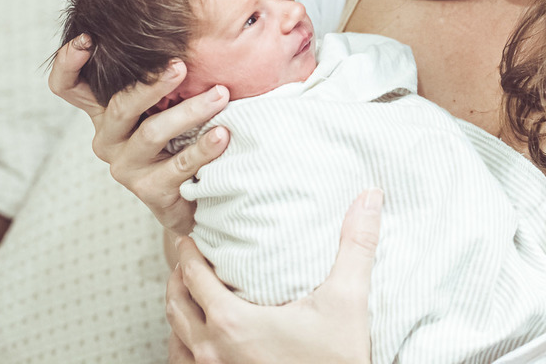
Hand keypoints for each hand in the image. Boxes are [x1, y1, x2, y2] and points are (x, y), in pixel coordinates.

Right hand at [48, 34, 230, 234]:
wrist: (193, 195)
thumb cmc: (182, 137)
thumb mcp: (168, 102)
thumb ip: (168, 73)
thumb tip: (193, 21)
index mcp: (106, 112)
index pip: (68, 86)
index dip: (68, 62)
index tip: (88, 38)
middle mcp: (108, 138)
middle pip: (120, 106)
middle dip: (152, 84)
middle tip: (182, 65)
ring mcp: (126, 165)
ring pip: (152, 133)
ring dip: (191, 111)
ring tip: (221, 95)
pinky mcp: (149, 190)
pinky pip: (178, 165)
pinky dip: (203, 147)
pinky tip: (223, 134)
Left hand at [166, 189, 382, 363]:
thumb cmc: (337, 359)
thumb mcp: (348, 299)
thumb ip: (356, 245)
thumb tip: (370, 197)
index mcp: (233, 322)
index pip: (193, 277)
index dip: (188, 253)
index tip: (190, 237)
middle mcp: (214, 350)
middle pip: (176, 304)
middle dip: (178, 278)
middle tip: (187, 258)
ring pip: (176, 338)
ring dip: (178, 311)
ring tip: (188, 293)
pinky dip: (183, 346)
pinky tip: (198, 337)